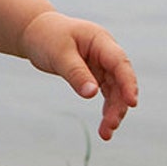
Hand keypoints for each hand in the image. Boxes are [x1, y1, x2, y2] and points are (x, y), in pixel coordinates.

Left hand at [19, 11, 138, 140]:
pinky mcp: (95, 74)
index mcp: (100, 41)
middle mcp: (105, 52)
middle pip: (120, 81)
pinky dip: (106, 108)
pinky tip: (105, 126)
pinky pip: (106, 93)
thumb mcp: (59, 55)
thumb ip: (76, 73)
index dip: (128, 83)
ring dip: (113, 111)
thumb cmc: (47, 37)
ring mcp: (102, 64)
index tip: (131, 103)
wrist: (35, 31)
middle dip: (119, 104)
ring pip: (115, 90)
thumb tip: (92, 94)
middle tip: (111, 126)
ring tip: (106, 134)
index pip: (119, 63)